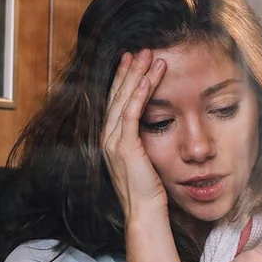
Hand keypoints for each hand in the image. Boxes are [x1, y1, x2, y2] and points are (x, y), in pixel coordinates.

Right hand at [101, 50, 168, 217]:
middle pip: (117, 95)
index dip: (124, 79)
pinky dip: (139, 94)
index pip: (116, 101)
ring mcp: (113, 141)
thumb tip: (154, 123)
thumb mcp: (145, 157)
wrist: (144, 211)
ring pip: (124, 99)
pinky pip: (131, 114)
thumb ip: (143, 139)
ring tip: (150, 56)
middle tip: (142, 50)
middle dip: (130, 70)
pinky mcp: (125, 147)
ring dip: (137, 76)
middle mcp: (107, 137)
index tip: (133, 60)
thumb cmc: (149, 189)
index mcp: (110, 138)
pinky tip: (148, 79)